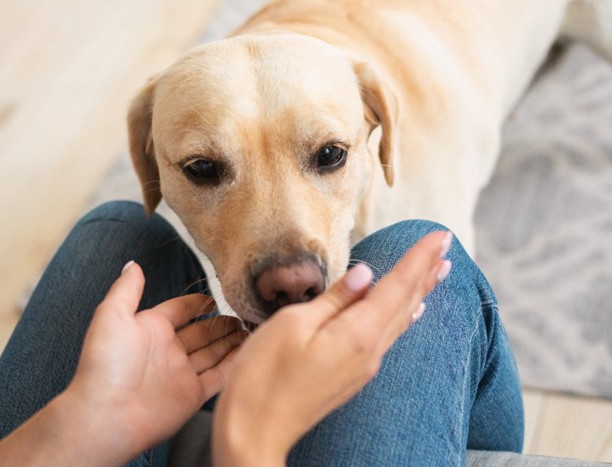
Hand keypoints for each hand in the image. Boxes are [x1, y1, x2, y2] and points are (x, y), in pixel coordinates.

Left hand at [0, 261, 245, 466]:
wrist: (107, 415)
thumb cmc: (107, 363)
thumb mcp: (112, 315)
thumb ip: (126, 289)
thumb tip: (132, 263)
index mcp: (150, 329)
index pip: (180, 310)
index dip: (197, 302)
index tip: (217, 296)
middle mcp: (168, 350)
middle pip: (202, 332)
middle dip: (222, 322)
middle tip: (244, 312)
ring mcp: (181, 373)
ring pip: (213, 352)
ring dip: (232, 340)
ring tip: (253, 328)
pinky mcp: (193, 395)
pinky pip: (219, 376)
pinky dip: (235, 364)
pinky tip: (251, 351)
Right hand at [212, 231, 452, 465]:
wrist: (254, 432)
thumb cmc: (263, 377)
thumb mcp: (292, 324)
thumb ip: (334, 299)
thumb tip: (366, 274)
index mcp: (357, 333)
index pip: (397, 286)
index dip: (419, 258)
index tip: (441, 236)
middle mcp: (369, 351)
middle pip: (406, 303)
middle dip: (427, 271)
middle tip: (447, 246)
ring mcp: (363, 367)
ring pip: (400, 320)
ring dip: (420, 292)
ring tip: (438, 272)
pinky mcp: (352, 376)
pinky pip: (388, 337)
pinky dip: (403, 316)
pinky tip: (411, 313)